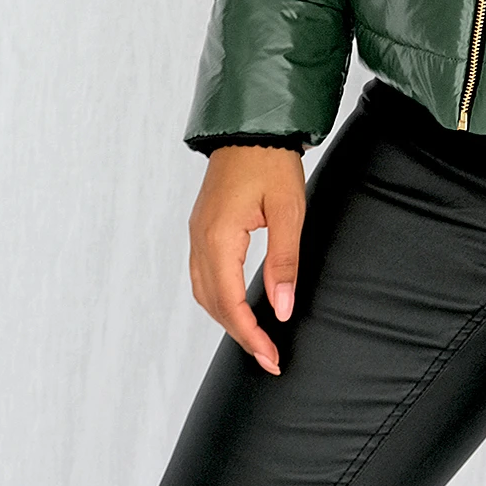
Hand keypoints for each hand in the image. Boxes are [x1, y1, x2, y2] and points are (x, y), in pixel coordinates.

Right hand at [188, 146, 306, 373]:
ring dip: (226, 318)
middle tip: (268, 356)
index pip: (229, 303)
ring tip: (255, 337)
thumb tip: (281, 308)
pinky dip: (218, 297)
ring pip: (203, 291)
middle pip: (213, 303)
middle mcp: (200, 240)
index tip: (271, 357)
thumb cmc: (271, 162)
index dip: (250, 335)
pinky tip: (237, 304)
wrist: (251, 127)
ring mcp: (197, 233)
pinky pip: (202, 274)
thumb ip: (284, 261)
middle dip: (240, 333)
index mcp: (218, 238)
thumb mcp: (288, 211)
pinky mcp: (202, 227)